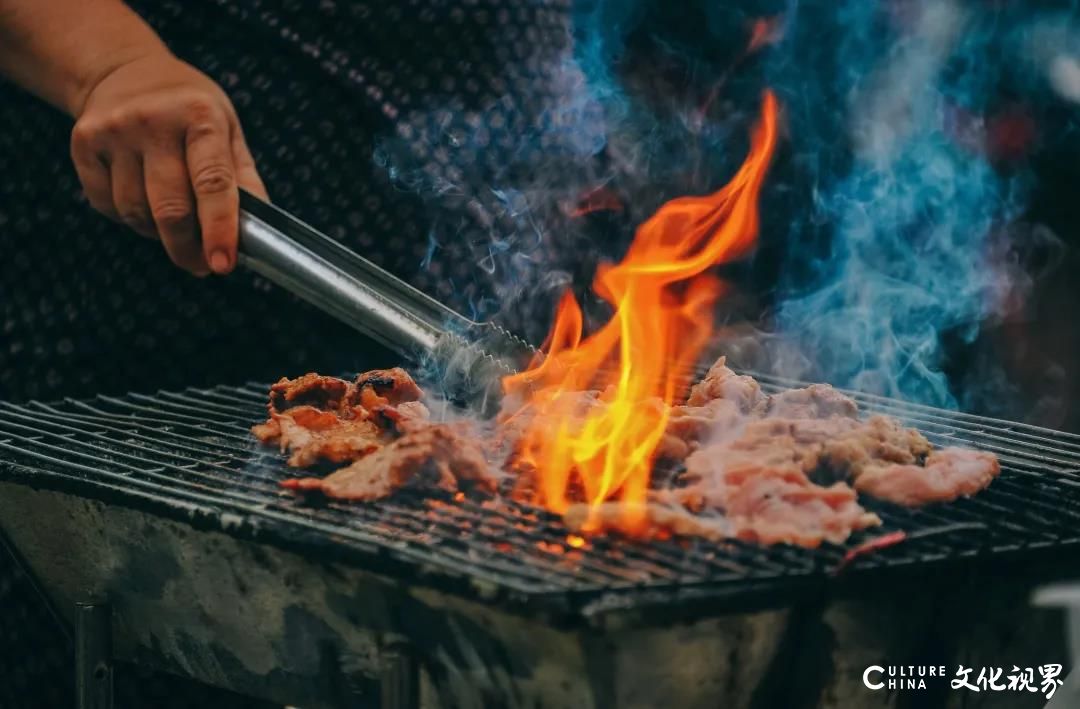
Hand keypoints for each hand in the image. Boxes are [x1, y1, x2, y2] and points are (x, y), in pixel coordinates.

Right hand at [70, 51, 267, 275]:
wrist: (125, 72)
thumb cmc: (189, 110)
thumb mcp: (229, 131)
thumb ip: (244, 181)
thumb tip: (257, 234)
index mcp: (200, 116)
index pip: (213, 183)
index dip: (219, 230)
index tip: (222, 265)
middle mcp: (154, 121)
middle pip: (170, 209)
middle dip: (187, 248)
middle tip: (201, 265)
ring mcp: (113, 131)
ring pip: (136, 213)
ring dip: (157, 233)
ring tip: (173, 221)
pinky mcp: (83, 143)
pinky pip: (108, 206)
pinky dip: (129, 218)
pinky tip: (142, 199)